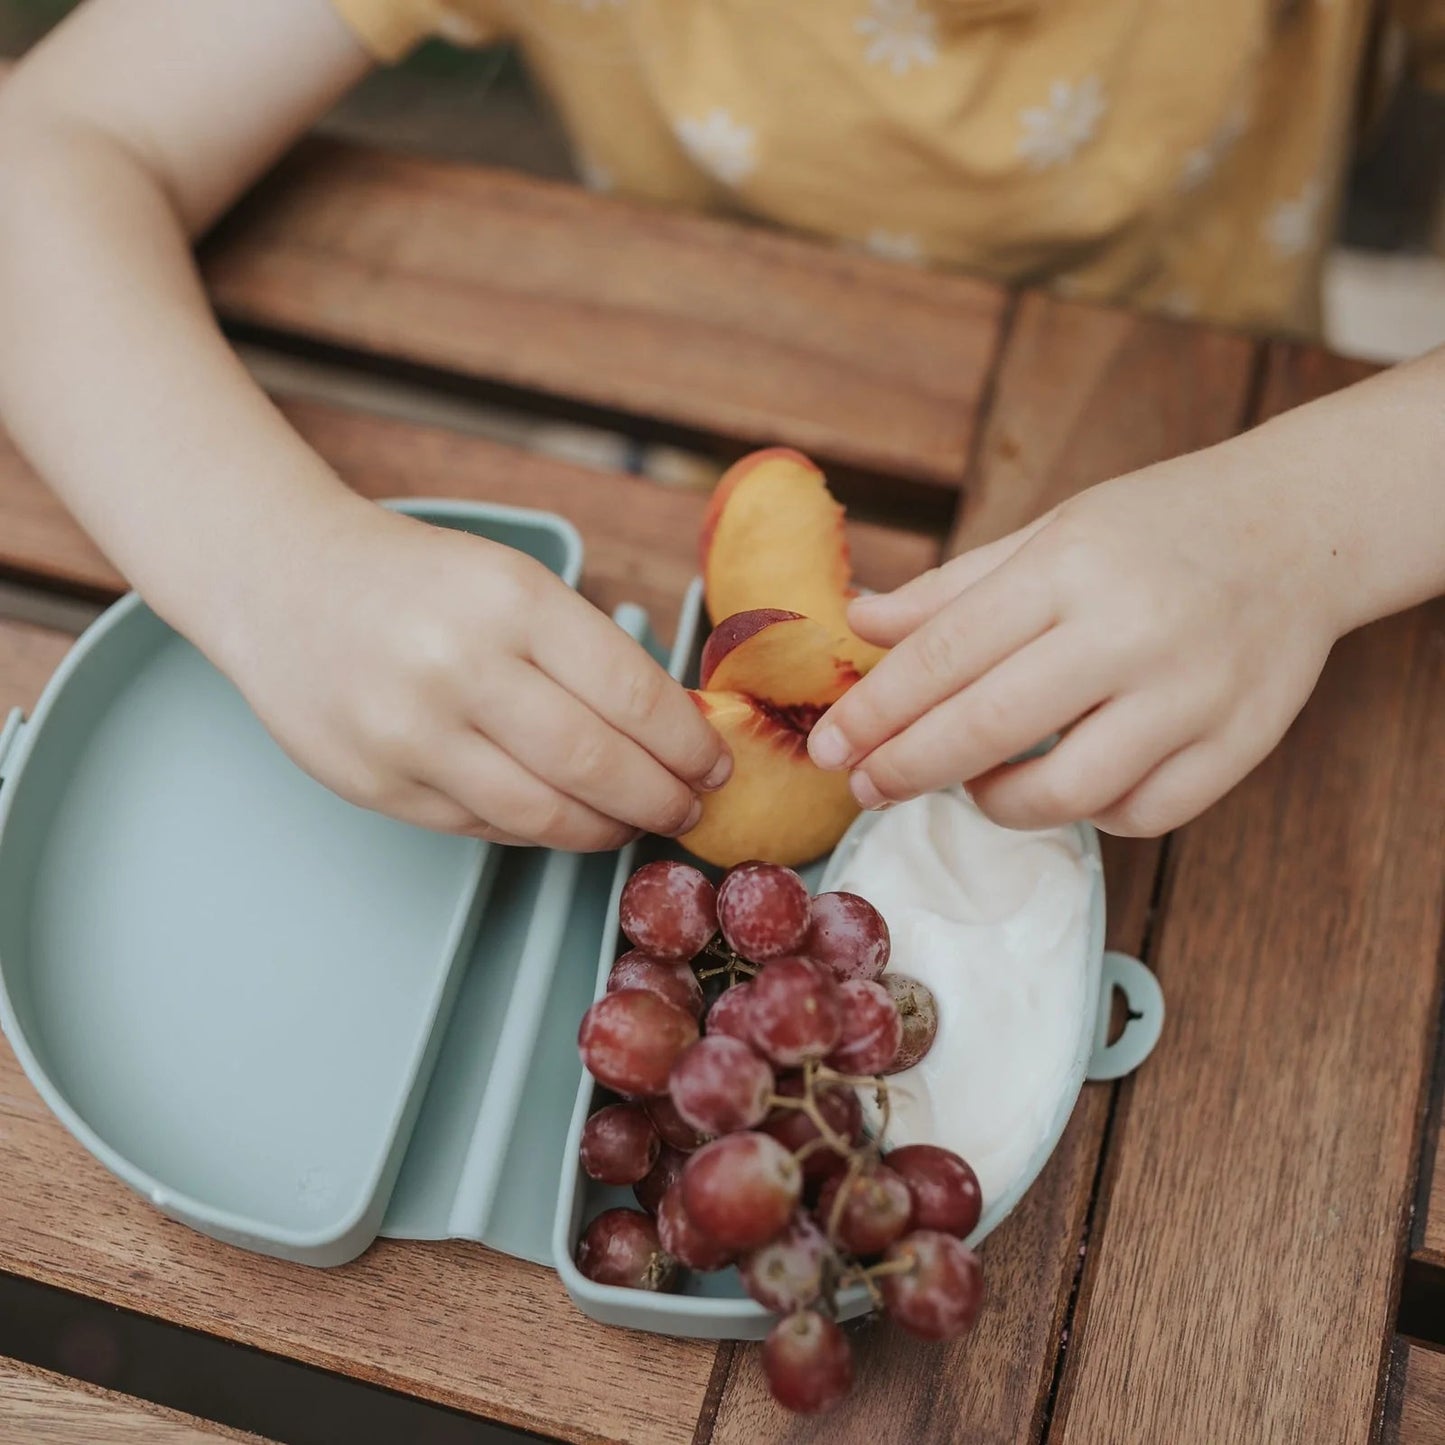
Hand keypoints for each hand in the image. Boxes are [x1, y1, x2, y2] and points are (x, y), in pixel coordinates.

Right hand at [216, 501, 729, 847]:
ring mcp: (412, 735)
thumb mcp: (511, 582)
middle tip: (689, 808)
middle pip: (598, 766)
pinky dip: (542, 831)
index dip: (688, 744)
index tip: (715, 764)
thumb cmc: (414, 581)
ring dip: (608, 830)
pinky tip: (565, 818)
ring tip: (634, 822)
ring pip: (545, 816)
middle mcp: (461, 669)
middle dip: (663, 799)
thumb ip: (586, 653)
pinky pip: (486, 830)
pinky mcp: (377, 786)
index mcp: (512, 602)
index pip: (633, 694)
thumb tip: (673, 731)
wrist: (282, 581)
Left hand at [807, 443, 1342, 836]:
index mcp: (1071, 567)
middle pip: (989, 728)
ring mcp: (1193, 694)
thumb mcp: (1050, 533)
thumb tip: (858, 623)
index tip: (831, 745)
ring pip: (1066, 793)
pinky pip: (1141, 814)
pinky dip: (1088, 813)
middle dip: (908, 768)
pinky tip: (1066, 785)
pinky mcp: (1240, 744)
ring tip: (973, 782)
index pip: (946, 653)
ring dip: (996, 802)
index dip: (877, 710)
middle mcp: (1132, 631)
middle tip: (865, 786)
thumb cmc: (1157, 528)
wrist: (1302, 527)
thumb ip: (952, 589)